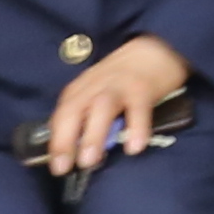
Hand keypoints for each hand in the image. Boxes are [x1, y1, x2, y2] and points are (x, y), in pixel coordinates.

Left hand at [44, 33, 196, 174]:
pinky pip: (139, 108)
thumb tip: (77, 151)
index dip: (56, 141)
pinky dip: (136, 127)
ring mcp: (119, 85)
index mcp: (81, 88)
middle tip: (63, 167)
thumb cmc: (125, 76)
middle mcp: (95, 85)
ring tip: (90, 161)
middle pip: (74, 110)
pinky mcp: (144, 87)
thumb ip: (88, 116)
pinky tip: (134, 148)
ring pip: (101, 108)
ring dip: (92, 134)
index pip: (62, 115)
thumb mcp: (99, 91)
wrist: (158, 46)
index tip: (56, 167)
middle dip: (65, 140)